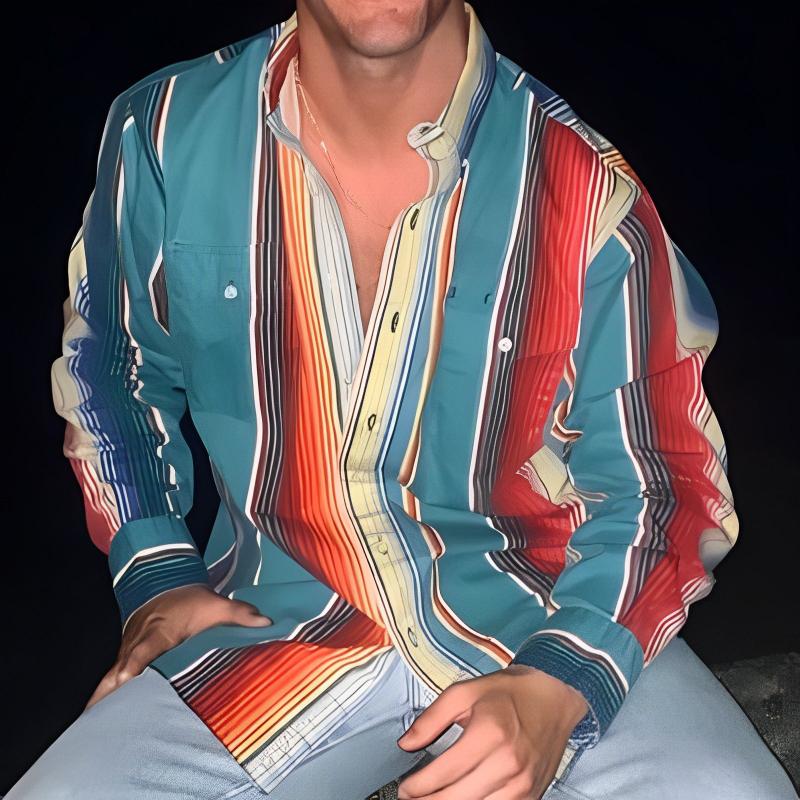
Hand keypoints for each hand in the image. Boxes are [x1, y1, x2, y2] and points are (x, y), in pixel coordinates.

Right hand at [84, 584, 271, 709]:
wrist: (162, 583)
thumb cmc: (190, 599)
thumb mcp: (216, 604)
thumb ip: (239, 614)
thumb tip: (266, 623)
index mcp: (159, 631)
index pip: (144, 649)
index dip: (135, 664)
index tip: (127, 679)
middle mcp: (137, 643)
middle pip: (120, 670)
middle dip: (112, 695)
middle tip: (106, 724)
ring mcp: (126, 652)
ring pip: (110, 679)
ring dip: (104, 701)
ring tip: (98, 733)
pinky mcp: (123, 659)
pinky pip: (110, 681)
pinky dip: (104, 699)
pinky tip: (100, 724)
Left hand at [396, 664, 588, 799]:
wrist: (554, 698)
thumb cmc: (511, 693)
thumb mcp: (464, 692)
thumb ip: (431, 718)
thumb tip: (407, 743)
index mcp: (489, 733)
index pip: (443, 773)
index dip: (417, 786)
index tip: (405, 788)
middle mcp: (508, 763)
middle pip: (456, 798)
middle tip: (412, 797)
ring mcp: (522, 784)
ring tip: (433, 798)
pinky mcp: (530, 795)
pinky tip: (461, 798)